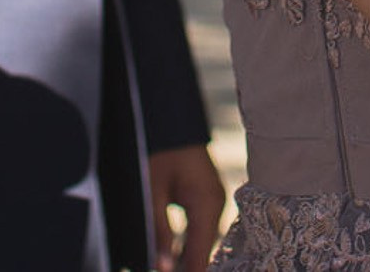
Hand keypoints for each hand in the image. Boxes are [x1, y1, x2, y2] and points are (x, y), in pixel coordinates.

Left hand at [147, 144, 226, 271]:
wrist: (168, 114)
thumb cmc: (159, 146)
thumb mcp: (153, 189)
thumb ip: (160, 230)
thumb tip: (162, 268)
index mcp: (207, 203)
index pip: (200, 256)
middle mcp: (215, 204)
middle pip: (202, 252)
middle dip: (184, 268)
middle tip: (160, 270)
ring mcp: (212, 201)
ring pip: (200, 243)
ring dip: (184, 260)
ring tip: (164, 267)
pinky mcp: (204, 198)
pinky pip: (197, 230)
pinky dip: (185, 245)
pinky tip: (170, 258)